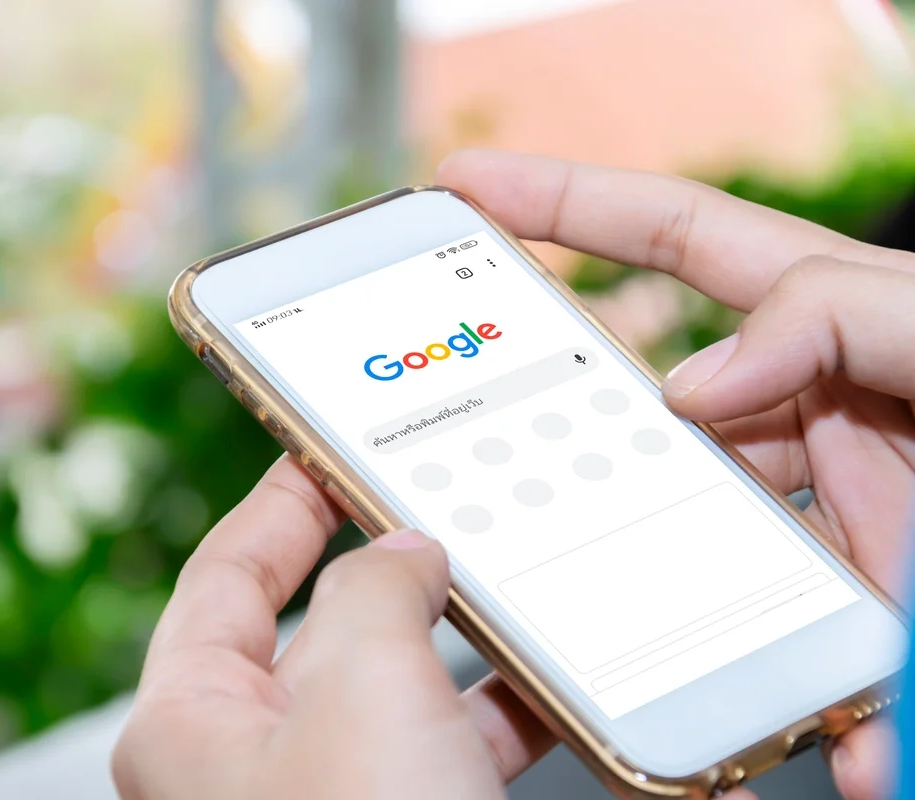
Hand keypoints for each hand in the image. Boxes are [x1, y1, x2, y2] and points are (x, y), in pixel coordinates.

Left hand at [112, 456, 554, 799]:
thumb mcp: (363, 686)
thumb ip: (374, 591)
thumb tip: (400, 552)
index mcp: (192, 719)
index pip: (226, 574)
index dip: (279, 502)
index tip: (329, 447)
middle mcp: (248, 763)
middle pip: (313, 626)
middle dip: (382, 567)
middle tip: (438, 504)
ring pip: (391, 688)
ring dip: (451, 636)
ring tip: (505, 576)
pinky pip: (442, 749)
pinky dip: (490, 711)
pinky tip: (542, 680)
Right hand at [439, 150, 914, 799]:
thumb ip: (841, 311)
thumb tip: (700, 382)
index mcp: (828, 319)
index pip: (669, 243)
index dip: (565, 205)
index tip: (472, 189)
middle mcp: (814, 410)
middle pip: (654, 408)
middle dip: (572, 427)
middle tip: (497, 454)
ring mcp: (839, 505)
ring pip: (706, 544)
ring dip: (680, 596)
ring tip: (651, 634)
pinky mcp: (874, 595)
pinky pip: (806, 648)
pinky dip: (812, 708)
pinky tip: (834, 744)